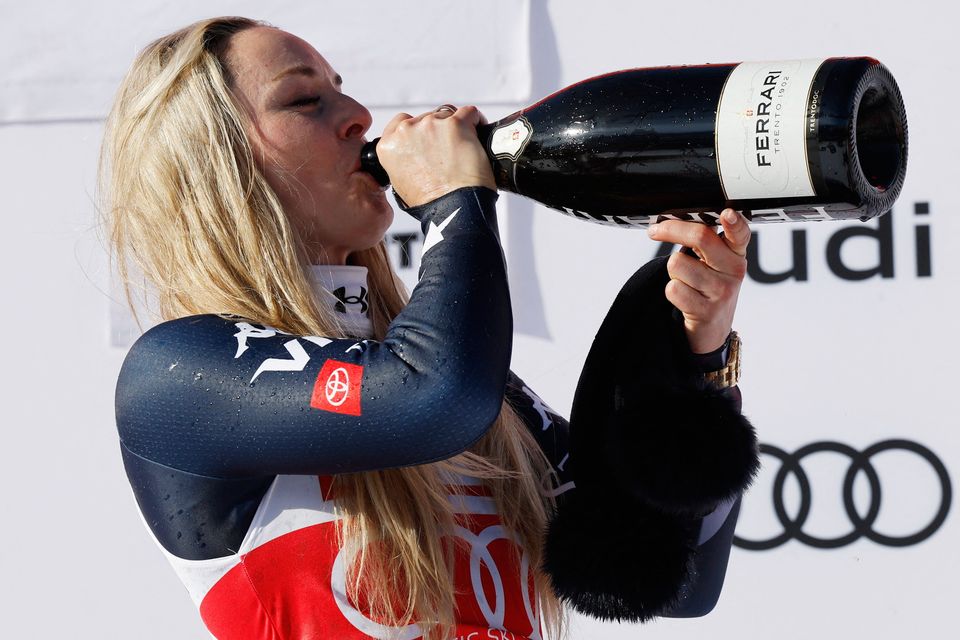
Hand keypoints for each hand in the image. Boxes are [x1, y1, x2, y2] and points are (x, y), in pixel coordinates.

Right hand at [375, 105, 495, 207]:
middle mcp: (406, 130)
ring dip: (455, 126)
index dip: (417, 131)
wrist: (454, 208)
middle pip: (426, 118)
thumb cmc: (430, 203)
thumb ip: (400, 160)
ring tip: (464, 147)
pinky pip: (470, 113)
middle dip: (437, 131)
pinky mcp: (456, 123)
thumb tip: (413, 153)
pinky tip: (477, 134)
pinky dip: (476, 121)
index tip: (427, 140)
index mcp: (388, 145)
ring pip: (447, 115)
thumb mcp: (399, 183)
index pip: (401, 123)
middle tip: (448, 152)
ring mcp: (431, 124)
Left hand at [647, 209, 749, 353]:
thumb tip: (676, 220)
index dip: (735, 223)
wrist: (713, 328)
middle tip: (655, 231)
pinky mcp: (706, 310)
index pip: (740, 234)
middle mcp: (734, 270)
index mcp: (736, 254)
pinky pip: (673, 288)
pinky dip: (671, 291)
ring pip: (677, 263)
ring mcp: (721, 291)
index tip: (727, 213)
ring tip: (685, 280)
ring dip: (673, 271)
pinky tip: (684, 297)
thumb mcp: (716, 263)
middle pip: (700, 237)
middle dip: (670, 229)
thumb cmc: (710, 288)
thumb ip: (705, 241)